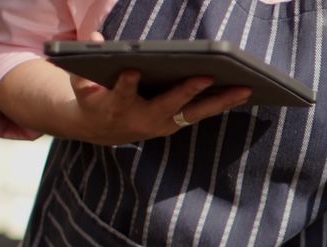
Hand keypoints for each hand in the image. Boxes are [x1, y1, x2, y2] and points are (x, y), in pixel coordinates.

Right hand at [69, 32, 251, 144]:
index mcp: (117, 107)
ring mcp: (164, 124)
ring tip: (244, 88)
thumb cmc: (94, 99)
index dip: (126, 84)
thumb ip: (85, 64)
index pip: (122, 94)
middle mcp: (144, 119)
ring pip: (195, 112)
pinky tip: (242, 92)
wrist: (100, 130)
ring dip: (221, 101)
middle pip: (170, 104)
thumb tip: (95, 35)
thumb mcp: (82, 84)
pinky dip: (222, 104)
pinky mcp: (176, 124)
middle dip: (188, 91)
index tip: (132, 71)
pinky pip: (202, 114)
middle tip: (207, 76)